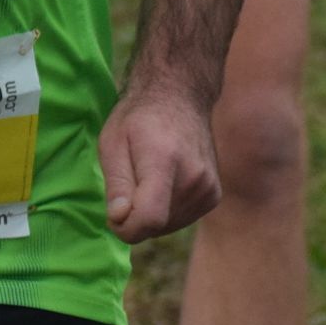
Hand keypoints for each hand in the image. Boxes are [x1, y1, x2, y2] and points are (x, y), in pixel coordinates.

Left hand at [100, 84, 220, 242]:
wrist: (180, 97)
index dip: (124, 227)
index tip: (115, 211)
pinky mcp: (214, 195)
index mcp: (165, 161)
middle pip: (154, 226)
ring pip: (166, 227)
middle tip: (130, 182)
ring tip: (149, 179)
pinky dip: (167, 212)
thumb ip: (116, 183)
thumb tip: (119, 218)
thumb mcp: (112, 143)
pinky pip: (180, 221)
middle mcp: (194, 177)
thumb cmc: (139, 118)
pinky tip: (165, 184)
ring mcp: (208, 187)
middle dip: (134, 217)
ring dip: (150, 215)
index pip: (149, 218)